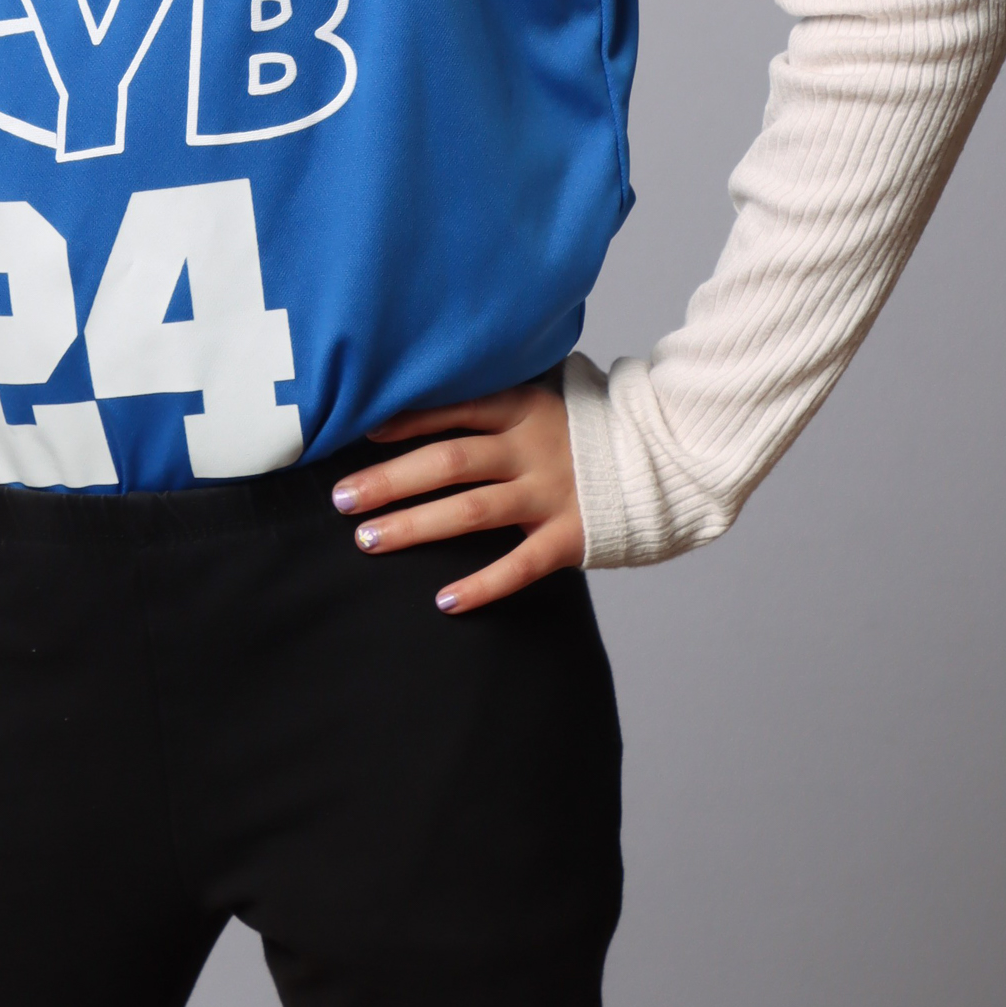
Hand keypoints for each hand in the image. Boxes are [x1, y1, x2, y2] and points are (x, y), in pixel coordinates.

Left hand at [330, 382, 584, 612]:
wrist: (662, 463)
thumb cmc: (582, 435)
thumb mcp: (541, 405)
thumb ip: (492, 410)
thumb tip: (417, 412)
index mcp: (522, 409)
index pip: (454, 410)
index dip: (406, 421)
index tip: (361, 432)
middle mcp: (532, 449)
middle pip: (449, 463)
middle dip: (390, 481)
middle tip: (343, 499)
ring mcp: (551, 494)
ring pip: (472, 512)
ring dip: (415, 526)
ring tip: (369, 539)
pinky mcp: (570, 537)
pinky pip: (519, 566)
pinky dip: (482, 585)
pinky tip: (444, 601)